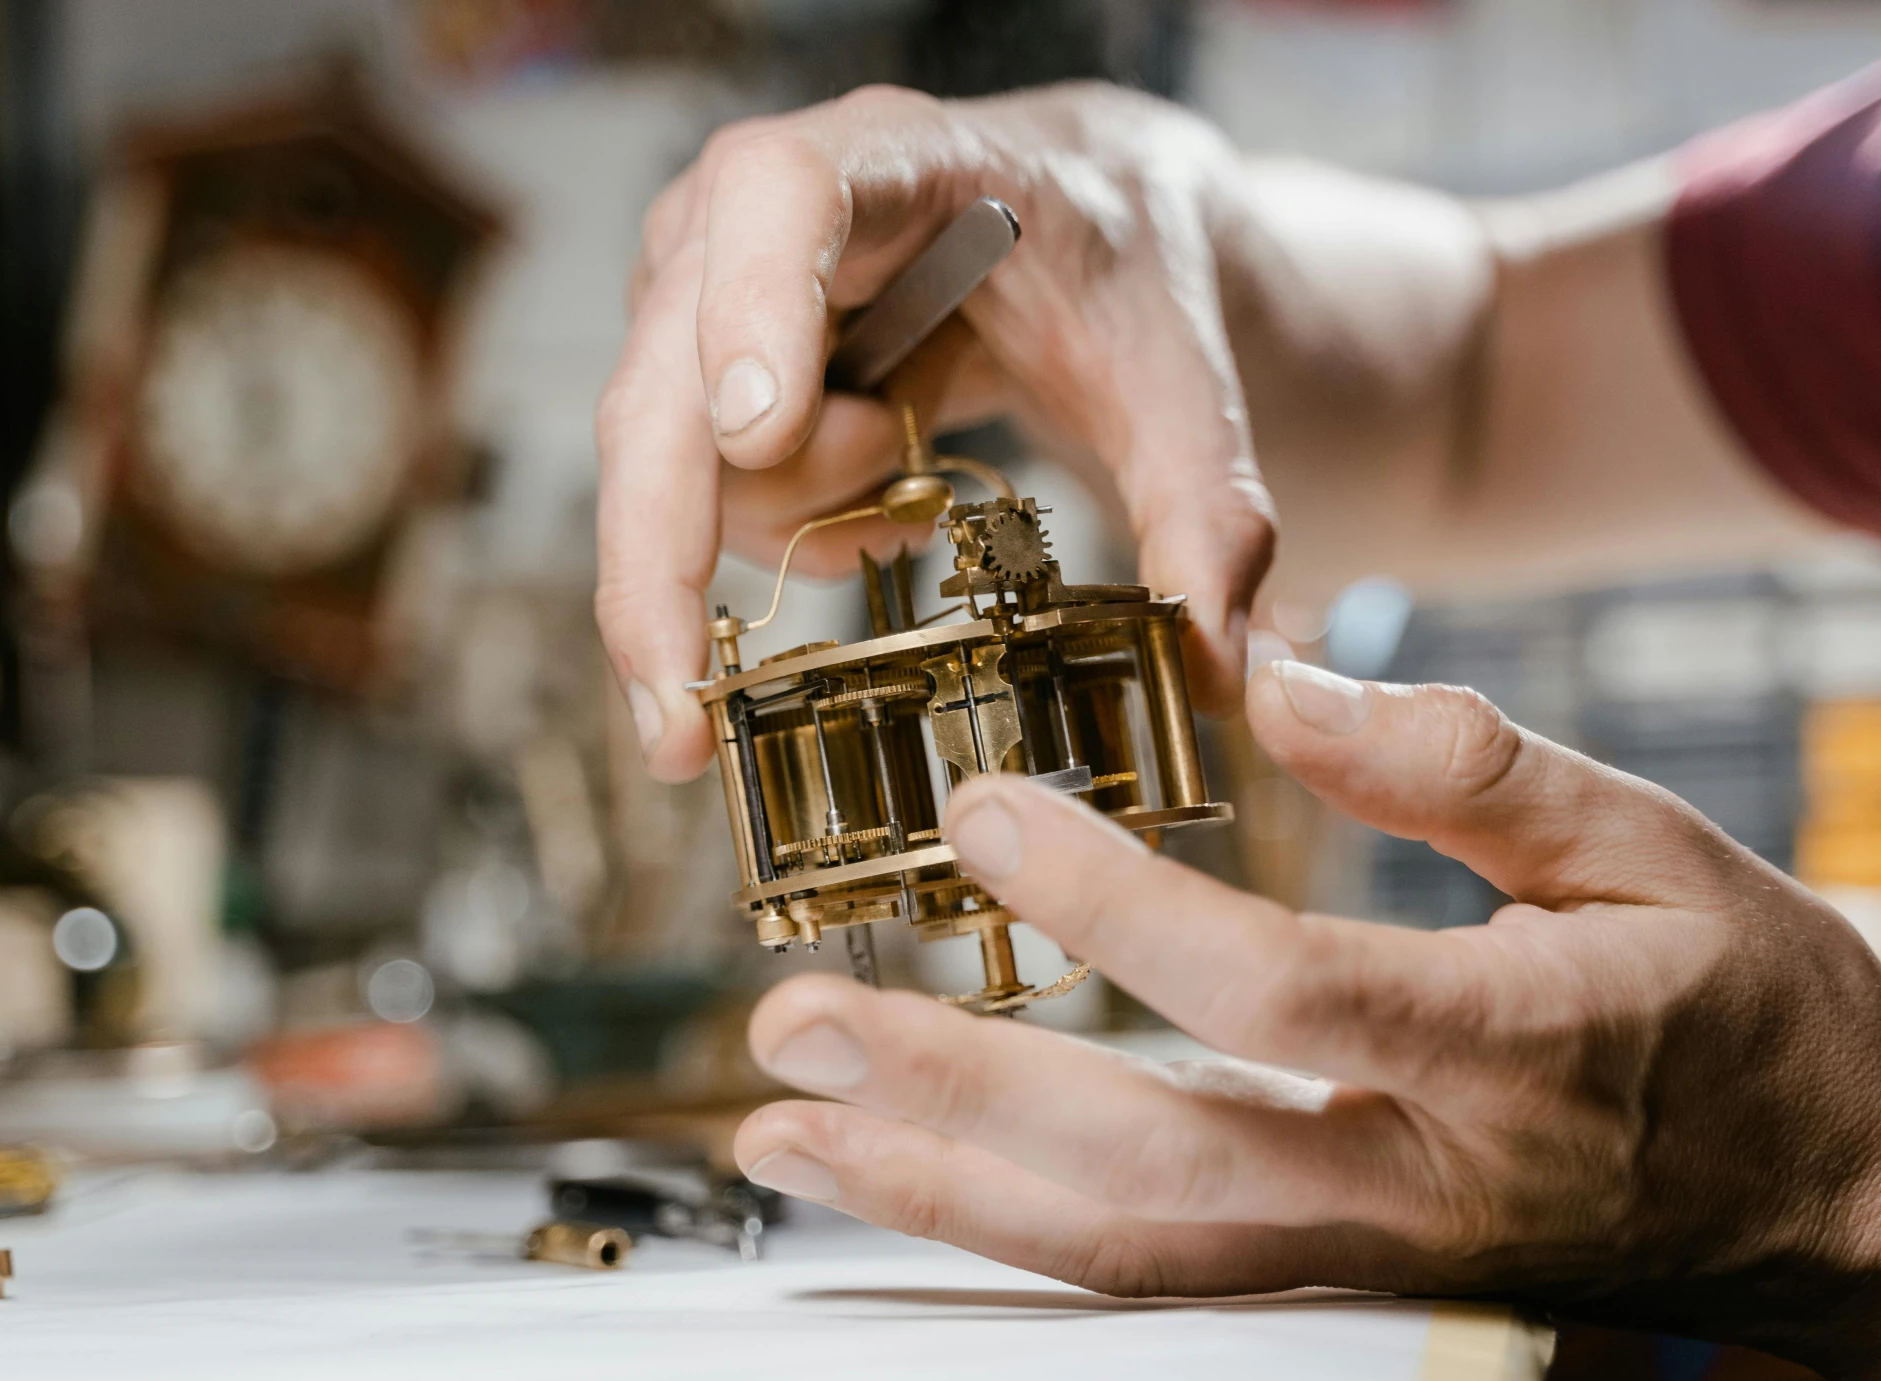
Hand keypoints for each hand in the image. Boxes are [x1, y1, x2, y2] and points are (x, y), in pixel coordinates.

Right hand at [596, 82, 1279, 781]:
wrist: (1086, 228)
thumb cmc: (1117, 266)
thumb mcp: (1181, 378)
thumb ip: (1207, 507)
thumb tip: (1220, 663)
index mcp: (895, 162)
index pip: (781, 195)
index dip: (751, 309)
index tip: (762, 435)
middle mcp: (755, 208)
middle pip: (660, 377)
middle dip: (661, 558)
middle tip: (682, 719)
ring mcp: (703, 282)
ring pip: (665, 457)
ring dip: (785, 525)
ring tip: (909, 490)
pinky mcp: (691, 352)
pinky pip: (684, 485)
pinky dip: (772, 534)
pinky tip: (871, 507)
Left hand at [734, 661, 1880, 1380]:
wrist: (1844, 1211)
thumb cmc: (1765, 1011)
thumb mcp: (1658, 843)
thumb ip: (1465, 760)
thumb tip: (1272, 670)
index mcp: (1515, 1055)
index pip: (1283, 993)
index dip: (1119, 910)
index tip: (982, 810)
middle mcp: (1425, 1189)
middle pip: (1154, 1171)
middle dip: (955, 1102)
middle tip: (791, 1030)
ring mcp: (1380, 1263)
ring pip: (1132, 1255)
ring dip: (943, 1193)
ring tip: (782, 1132)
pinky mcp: (1349, 1283)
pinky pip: (1159, 1275)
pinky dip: (1012, 1232)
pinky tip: (906, 1184)